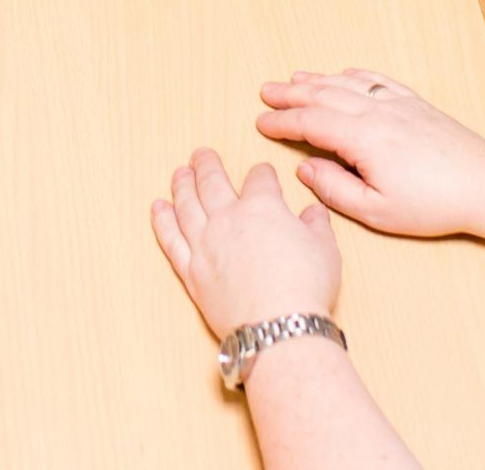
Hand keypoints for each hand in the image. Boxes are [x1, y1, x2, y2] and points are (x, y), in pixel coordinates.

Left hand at [150, 148, 341, 340]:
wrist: (278, 328)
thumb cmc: (304, 289)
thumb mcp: (325, 250)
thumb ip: (316, 226)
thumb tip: (314, 212)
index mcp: (263, 207)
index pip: (259, 179)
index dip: (262, 173)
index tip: (262, 174)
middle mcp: (228, 219)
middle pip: (212, 182)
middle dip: (207, 165)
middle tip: (201, 155)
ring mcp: (205, 244)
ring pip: (187, 204)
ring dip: (182, 185)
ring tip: (179, 173)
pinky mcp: (191, 271)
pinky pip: (171, 239)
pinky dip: (163, 221)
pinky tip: (159, 209)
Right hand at [255, 72, 484, 239]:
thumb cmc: (434, 204)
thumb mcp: (378, 211)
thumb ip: (335, 189)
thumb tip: (305, 168)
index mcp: (362, 138)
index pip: (310, 123)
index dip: (282, 122)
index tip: (261, 123)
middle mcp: (376, 112)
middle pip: (323, 95)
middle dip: (291, 94)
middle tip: (266, 91)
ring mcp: (397, 104)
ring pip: (347, 84)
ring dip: (317, 80)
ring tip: (295, 78)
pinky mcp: (415, 104)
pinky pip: (377, 80)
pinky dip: (354, 75)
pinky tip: (344, 74)